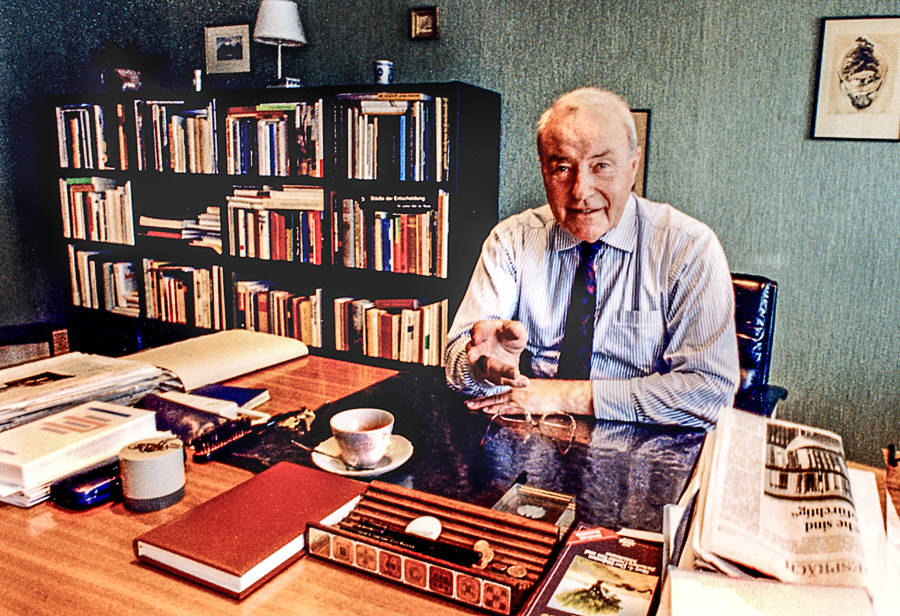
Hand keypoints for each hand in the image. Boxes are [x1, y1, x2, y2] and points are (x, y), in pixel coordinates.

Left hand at [465, 378, 593, 415]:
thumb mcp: (534, 390)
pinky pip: (507, 408)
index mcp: (518, 386)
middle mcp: (517, 390)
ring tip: (472, 407)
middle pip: (495, 395)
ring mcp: (519, 397)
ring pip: (497, 401)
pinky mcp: (524, 405)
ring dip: (484, 404)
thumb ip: (524, 394)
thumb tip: (516, 400)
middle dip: (480, 400)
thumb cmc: (550, 393)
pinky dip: (497, 409)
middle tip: (467, 403)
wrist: (561, 394)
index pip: (499, 390)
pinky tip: (488, 411)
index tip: (477, 398)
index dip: (488, 395)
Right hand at [466, 320, 528, 386]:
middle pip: (477, 353)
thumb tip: (516, 330)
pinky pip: (505, 381)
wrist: (505, 350)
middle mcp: (480, 350)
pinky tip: (524, 382)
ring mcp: (486, 366)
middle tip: (471, 357)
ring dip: (504, 371)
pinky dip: (515, 382)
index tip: (475, 338)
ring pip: (491, 370)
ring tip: (516, 373)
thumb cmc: (508, 335)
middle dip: (474, 355)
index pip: (479, 331)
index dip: (477, 334)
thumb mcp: (514, 329)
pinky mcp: (496, 377)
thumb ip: (515, 329)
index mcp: (484, 332)